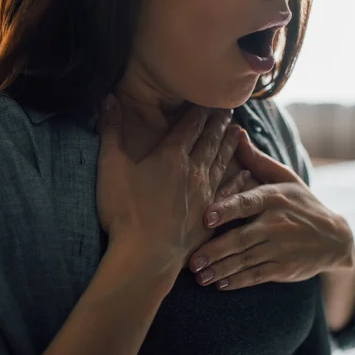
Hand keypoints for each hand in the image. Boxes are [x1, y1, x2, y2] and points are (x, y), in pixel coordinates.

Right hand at [96, 95, 246, 272]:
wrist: (145, 255)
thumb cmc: (125, 211)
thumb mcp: (110, 166)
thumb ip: (110, 131)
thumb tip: (108, 99)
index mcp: (170, 156)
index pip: (189, 126)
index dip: (199, 111)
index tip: (208, 100)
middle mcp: (193, 171)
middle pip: (210, 140)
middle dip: (219, 123)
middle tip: (230, 109)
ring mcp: (205, 194)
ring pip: (222, 162)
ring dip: (230, 145)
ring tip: (239, 131)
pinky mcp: (210, 216)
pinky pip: (230, 192)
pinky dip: (239, 180)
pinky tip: (246, 174)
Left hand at [188, 129, 354, 289]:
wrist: (336, 238)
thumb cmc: (301, 202)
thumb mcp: (284, 178)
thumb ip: (257, 160)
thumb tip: (235, 132)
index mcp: (274, 198)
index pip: (247, 203)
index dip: (226, 210)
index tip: (205, 217)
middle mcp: (277, 223)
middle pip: (241, 238)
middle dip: (214, 250)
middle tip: (191, 260)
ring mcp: (281, 248)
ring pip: (245, 260)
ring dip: (220, 269)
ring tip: (199, 276)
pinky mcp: (284, 268)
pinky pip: (257, 276)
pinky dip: (238, 281)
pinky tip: (220, 284)